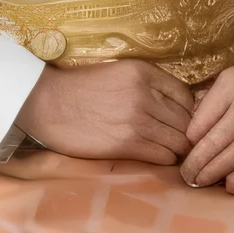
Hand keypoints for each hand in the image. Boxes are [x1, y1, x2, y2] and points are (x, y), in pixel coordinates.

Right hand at [16, 60, 194, 162]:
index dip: (187, 113)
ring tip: (165, 151)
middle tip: (176, 141)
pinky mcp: (127, 143)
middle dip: (185, 133)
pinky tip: (152, 156)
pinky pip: (163, 156)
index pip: (187, 97)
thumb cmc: (79, 89)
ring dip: (175, 149)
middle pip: (186, 121)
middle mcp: (145, 93)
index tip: (179, 122)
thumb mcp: (118, 73)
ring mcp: (138, 119)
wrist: (46, 104)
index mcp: (144, 72)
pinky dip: (163, 159)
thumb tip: (178, 106)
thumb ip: (148, 85)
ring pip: (179, 141)